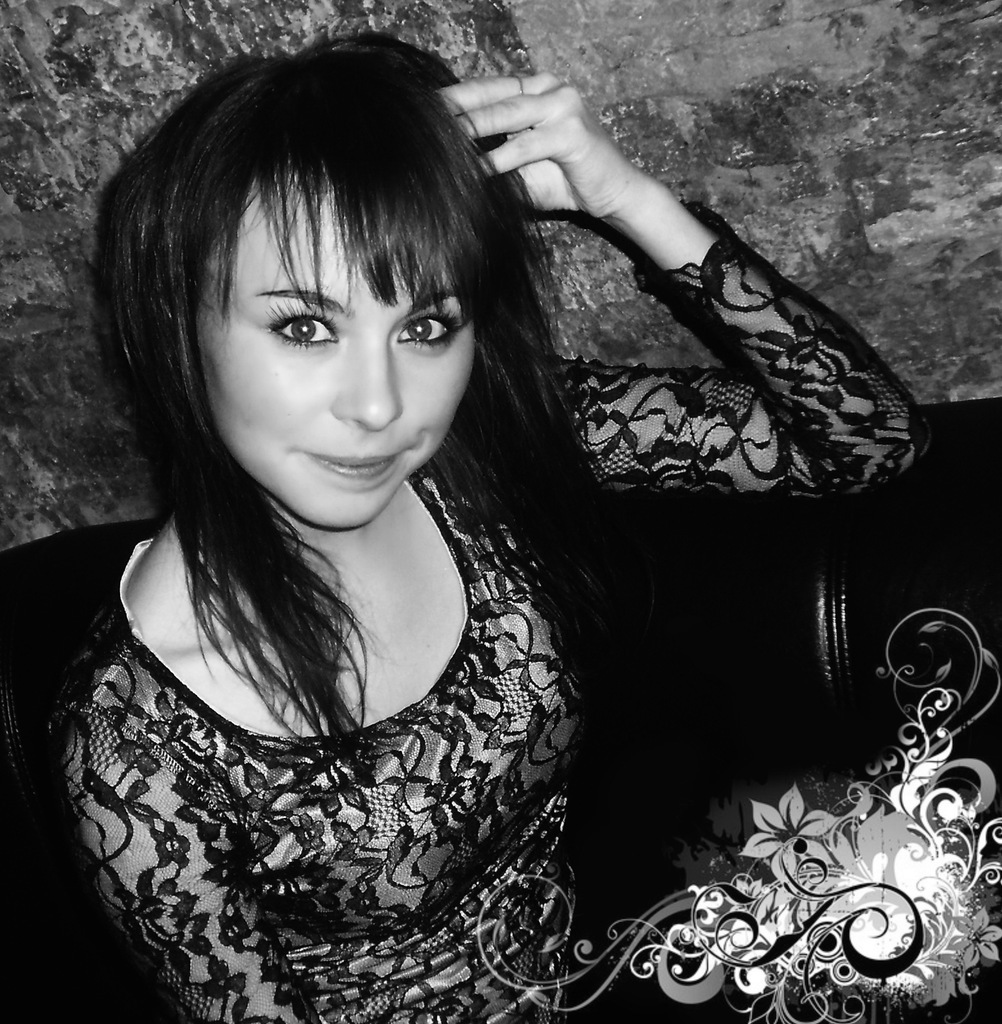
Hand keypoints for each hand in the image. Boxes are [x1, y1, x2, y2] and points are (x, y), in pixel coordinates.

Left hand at [440, 73, 649, 221]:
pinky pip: (527, 144)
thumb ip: (492, 158)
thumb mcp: (521, 167)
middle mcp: (549, 87)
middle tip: (422, 121)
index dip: (453, 99)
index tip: (421, 111)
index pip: (485, 88)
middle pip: (490, 96)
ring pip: (506, 114)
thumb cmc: (565, 182)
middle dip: (455, 110)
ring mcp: (563, 105)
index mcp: (535, 88)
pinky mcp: (572, 132)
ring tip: (442, 142)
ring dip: (471, 129)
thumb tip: (449, 163)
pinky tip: (477, 171)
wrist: (613, 195)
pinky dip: (500, 159)